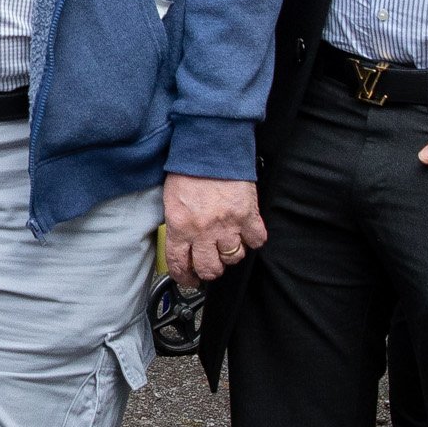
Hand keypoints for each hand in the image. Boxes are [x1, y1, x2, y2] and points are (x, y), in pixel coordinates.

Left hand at [163, 171, 268, 285]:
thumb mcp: (171, 201)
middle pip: (209, 268)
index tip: (189, 279)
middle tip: (212, 263)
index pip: (179, 264)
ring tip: (228, 243)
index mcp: (180, 226)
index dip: (185, 277)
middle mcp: (203, 230)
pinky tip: (246, 233)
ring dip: (230, 254)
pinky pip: (256, 240)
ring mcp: (227, 224)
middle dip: (210, 270)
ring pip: (233, 257)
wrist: (211, 147)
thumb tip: (181, 243)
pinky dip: (253, 239)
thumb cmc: (189, 169)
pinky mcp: (248, 214)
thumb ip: (177, 225)